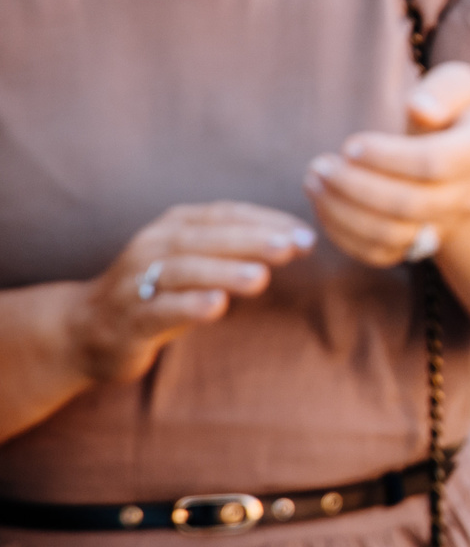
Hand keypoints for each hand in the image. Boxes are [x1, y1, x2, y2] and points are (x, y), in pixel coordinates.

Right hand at [69, 203, 312, 384]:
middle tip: (293, 247)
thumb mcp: (196, 263)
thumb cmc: (159, 293)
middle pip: (206, 238)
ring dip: (224, 272)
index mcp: (175, 226)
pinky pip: (159, 309)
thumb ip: (236, 249)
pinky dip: (187, 306)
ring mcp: (137, 281)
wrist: (86, 330)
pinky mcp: (127, 318)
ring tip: (262, 278)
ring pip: (183, 270)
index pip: (225, 216)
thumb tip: (295, 241)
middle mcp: (153, 246)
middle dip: (252, 241)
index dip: (266, 222)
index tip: (306, 234)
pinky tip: (216, 306)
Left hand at [305, 64, 469, 266]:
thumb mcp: (463, 87)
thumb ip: (446, 88)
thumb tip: (420, 108)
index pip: (433, 163)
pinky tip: (324, 205)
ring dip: (343, 212)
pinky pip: (379, 254)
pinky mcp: (418, 244)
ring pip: (392, 235)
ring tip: (314, 182)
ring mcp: (445, 225)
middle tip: (321, 165)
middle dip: (355, 186)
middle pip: (409, 204)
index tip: (352, 143)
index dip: (386, 157)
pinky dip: (344, 236)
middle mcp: (468, 196)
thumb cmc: (457, 115)